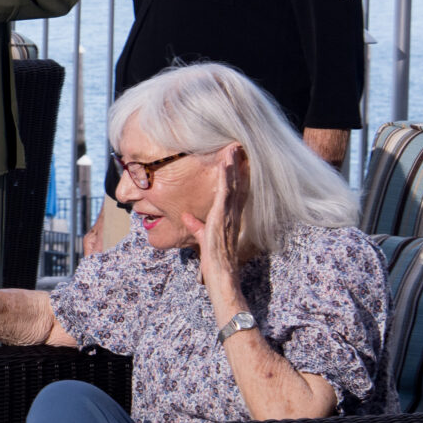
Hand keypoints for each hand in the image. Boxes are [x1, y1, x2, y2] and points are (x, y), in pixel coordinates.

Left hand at [182, 146, 246, 300]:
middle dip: (236, 165)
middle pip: (235, 184)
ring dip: (232, 166)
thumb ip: (196, 227)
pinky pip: (225, 196)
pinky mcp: (222, 219)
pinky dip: (225, 180)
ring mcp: (228, 216)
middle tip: (236, 145)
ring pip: (232, 186)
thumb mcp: (203, 240)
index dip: (233, 174)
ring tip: (232, 148)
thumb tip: (186, 216)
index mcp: (227, 218)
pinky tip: (224, 166)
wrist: (221, 276)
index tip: (233, 158)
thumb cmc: (214, 262)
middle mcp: (231, 214)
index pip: (232, 191)